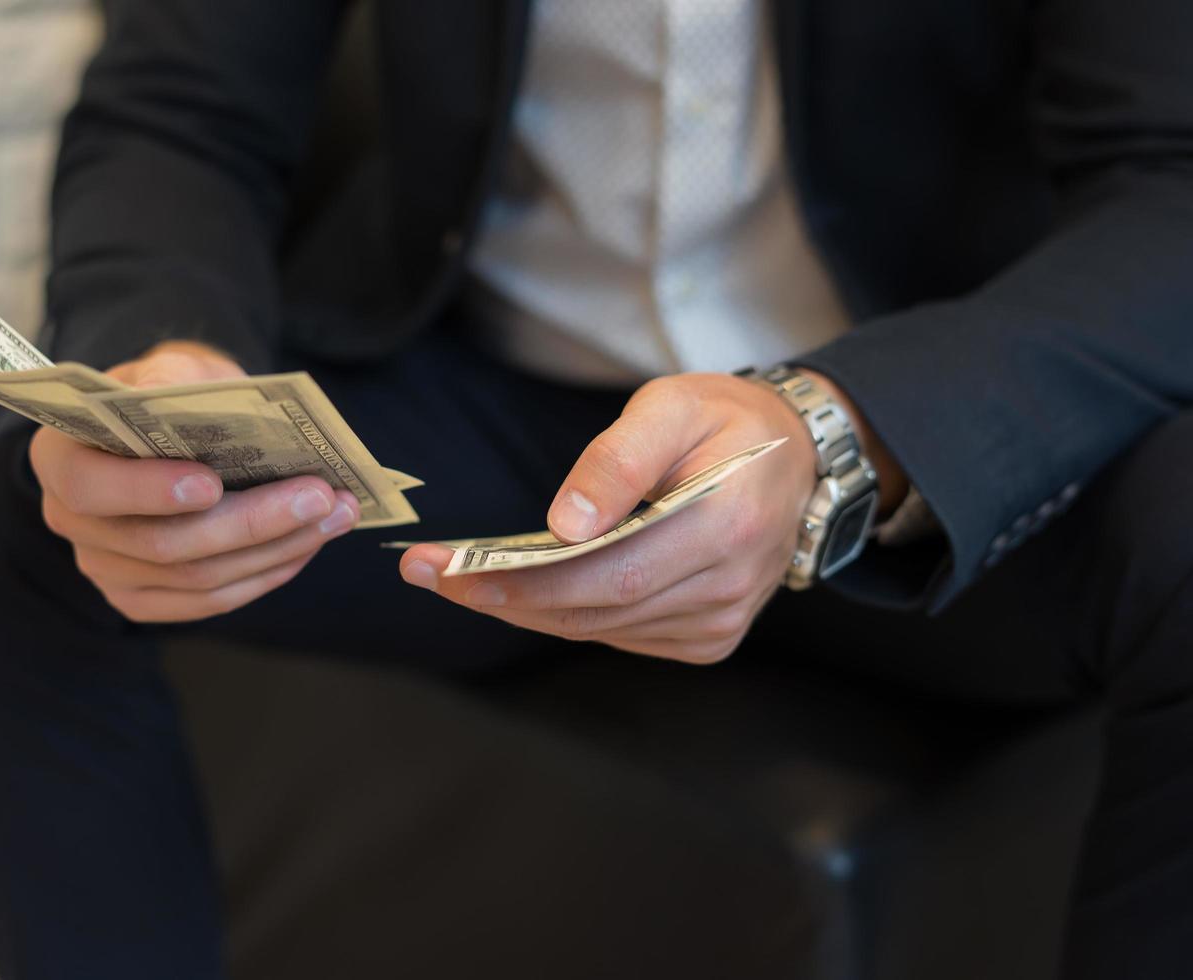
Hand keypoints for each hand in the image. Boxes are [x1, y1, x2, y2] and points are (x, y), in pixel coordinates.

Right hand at [31, 340, 360, 621]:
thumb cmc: (173, 394)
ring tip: (336, 514)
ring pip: (197, 579)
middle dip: (251, 521)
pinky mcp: (145, 600)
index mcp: (59, 458)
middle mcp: (72, 522)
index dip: (149, 490)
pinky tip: (310, 541)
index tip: (213, 482)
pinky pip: (211, 601)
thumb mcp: (171, 370)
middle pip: (161, 544)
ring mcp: (107, 570)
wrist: (175, 427)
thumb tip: (169, 393)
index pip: (91, 487)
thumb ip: (169, 378)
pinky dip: (267, 572)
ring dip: (277, 548)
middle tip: (319, 496)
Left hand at [399, 370, 901, 663]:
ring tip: (461, 574)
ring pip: (597, 629)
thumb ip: (616, 460)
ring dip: (523, 607)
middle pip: (591, 610)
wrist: (795, 458)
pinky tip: (533, 585)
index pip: (604, 572)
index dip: (517, 579)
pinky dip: (568, 612)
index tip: (443, 568)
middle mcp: (727, 586)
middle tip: (428, 572)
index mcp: (724, 523)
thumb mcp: (670, 405)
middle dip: (500, 595)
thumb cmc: (724, 421)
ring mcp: (720, 622)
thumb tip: (563, 525)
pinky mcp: (708, 638)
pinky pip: (619, 634)